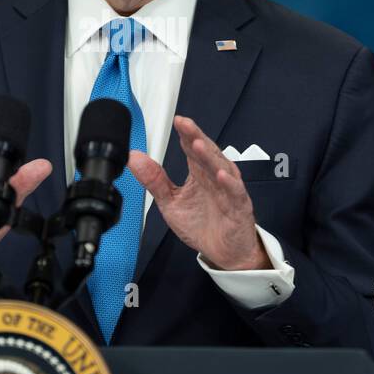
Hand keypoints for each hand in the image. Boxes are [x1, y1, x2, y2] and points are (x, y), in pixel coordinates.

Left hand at [126, 115, 268, 270]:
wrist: (224, 253)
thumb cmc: (201, 225)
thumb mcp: (170, 202)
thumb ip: (154, 180)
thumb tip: (134, 157)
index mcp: (199, 173)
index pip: (192, 149)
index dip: (185, 134)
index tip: (177, 120)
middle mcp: (215, 177)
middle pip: (206, 153)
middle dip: (196, 137)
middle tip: (185, 124)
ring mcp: (228, 191)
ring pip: (221, 168)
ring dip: (210, 156)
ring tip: (198, 144)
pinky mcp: (239, 207)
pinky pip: (235, 193)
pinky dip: (229, 183)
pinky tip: (220, 175)